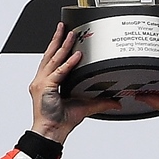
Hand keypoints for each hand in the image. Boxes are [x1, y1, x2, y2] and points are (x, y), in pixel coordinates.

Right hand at [29, 23, 119, 142]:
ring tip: (71, 34)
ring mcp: (42, 83)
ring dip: (63, 45)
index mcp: (48, 82)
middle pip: (50, 54)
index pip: (53, 60)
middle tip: (64, 27)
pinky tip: (77, 55)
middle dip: (57, 39)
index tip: (65, 36)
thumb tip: (116, 102)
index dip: (59, 47)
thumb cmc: (61, 120)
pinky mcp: (45, 88)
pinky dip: (68, 63)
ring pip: (54, 59)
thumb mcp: (86, 107)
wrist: (52, 132)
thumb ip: (102, 102)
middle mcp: (43, 80)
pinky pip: (59, 72)